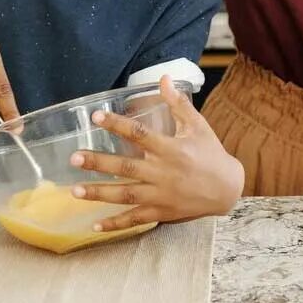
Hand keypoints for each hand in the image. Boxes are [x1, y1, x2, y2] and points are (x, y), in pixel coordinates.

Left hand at [68, 76, 243, 230]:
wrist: (229, 189)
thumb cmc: (211, 154)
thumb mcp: (198, 126)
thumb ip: (178, 103)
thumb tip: (164, 78)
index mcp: (172, 149)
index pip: (140, 134)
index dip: (117, 124)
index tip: (95, 117)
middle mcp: (164, 173)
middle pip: (126, 167)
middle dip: (99, 163)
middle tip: (74, 157)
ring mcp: (161, 195)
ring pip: (126, 195)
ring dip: (100, 193)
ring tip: (75, 190)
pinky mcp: (162, 212)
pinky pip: (136, 219)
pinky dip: (116, 224)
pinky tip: (95, 225)